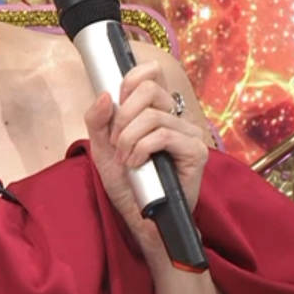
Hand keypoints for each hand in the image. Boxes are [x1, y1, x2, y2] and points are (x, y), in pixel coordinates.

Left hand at [83, 61, 209, 255]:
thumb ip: (98, 120)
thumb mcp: (102, 148)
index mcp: (157, 110)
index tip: (116, 103)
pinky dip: (142, 148)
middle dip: (123, 116)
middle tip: (116, 142)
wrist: (141, 219)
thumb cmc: (127, 184)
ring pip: (153, 115)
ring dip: (129, 139)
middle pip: (149, 89)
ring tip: (125, 159)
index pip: (151, 74)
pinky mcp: (196, 152)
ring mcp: (189, 133)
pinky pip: (164, 135)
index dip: (130, 80)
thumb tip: (105, 94)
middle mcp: (177, 117)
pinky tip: (137, 164)